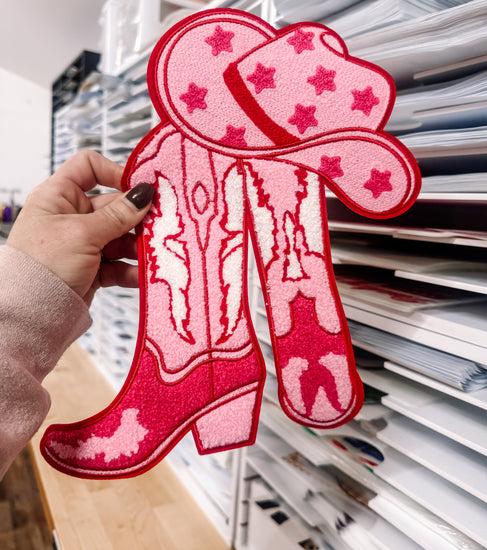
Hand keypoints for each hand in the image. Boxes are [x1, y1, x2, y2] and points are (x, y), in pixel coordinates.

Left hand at [7, 150, 153, 304]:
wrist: (31, 313)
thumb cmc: (43, 265)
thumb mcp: (83, 233)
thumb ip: (118, 214)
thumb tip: (144, 193)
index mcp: (59, 196)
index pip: (88, 168)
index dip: (114, 172)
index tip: (139, 188)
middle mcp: (71, 217)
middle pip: (113, 206)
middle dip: (136, 218)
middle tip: (158, 225)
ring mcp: (83, 244)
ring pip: (120, 237)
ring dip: (137, 246)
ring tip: (152, 253)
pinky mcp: (92, 269)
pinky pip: (118, 263)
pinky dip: (131, 269)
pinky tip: (142, 274)